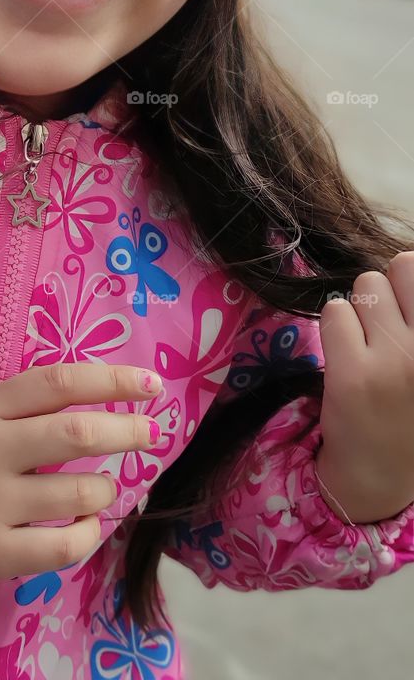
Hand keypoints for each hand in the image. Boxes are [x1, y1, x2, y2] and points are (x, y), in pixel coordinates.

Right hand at [0, 361, 163, 606]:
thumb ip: (19, 409)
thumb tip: (97, 405)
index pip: (57, 382)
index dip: (111, 380)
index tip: (151, 383)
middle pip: (76, 432)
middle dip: (126, 431)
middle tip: (152, 434)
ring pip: (78, 492)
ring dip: (106, 489)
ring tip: (104, 489)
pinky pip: (62, 546)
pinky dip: (88, 534)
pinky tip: (87, 526)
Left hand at [317, 250, 413, 523]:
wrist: (381, 478)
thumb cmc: (408, 411)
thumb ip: (413, 316)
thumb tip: (402, 261)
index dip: (408, 283)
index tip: (403, 312)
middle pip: (399, 268)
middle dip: (386, 290)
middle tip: (382, 327)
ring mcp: (397, 360)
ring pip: (365, 286)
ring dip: (359, 309)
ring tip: (365, 346)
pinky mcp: (354, 373)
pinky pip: (334, 311)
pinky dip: (334, 328)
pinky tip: (345, 358)